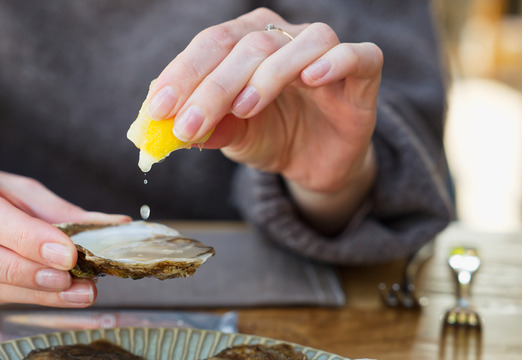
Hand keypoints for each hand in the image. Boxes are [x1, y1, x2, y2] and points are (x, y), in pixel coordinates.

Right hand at [0, 154, 129, 309]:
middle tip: (71, 278)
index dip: (27, 238)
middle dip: (24, 272)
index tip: (68, 253)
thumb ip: (60, 210)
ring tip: (81, 292)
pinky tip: (61, 296)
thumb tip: (116, 225)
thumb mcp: (18, 190)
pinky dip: (29, 300)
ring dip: (35, 294)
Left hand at [146, 8, 381, 232]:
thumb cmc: (272, 136)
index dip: (183, 75)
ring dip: (267, 75)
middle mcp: (285, 35)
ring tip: (243, 109)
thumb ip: (207, 127)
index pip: (211, 45)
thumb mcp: (233, 136)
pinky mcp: (363, 72)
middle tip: (189, 125)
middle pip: (249, 45)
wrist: (318, 161)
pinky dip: (334, 63)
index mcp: (247, 40)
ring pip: (299, 44)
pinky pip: (356, 55)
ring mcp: (325, 51)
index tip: (158, 109)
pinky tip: (311, 80)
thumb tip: (168, 129)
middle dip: (213, 87)